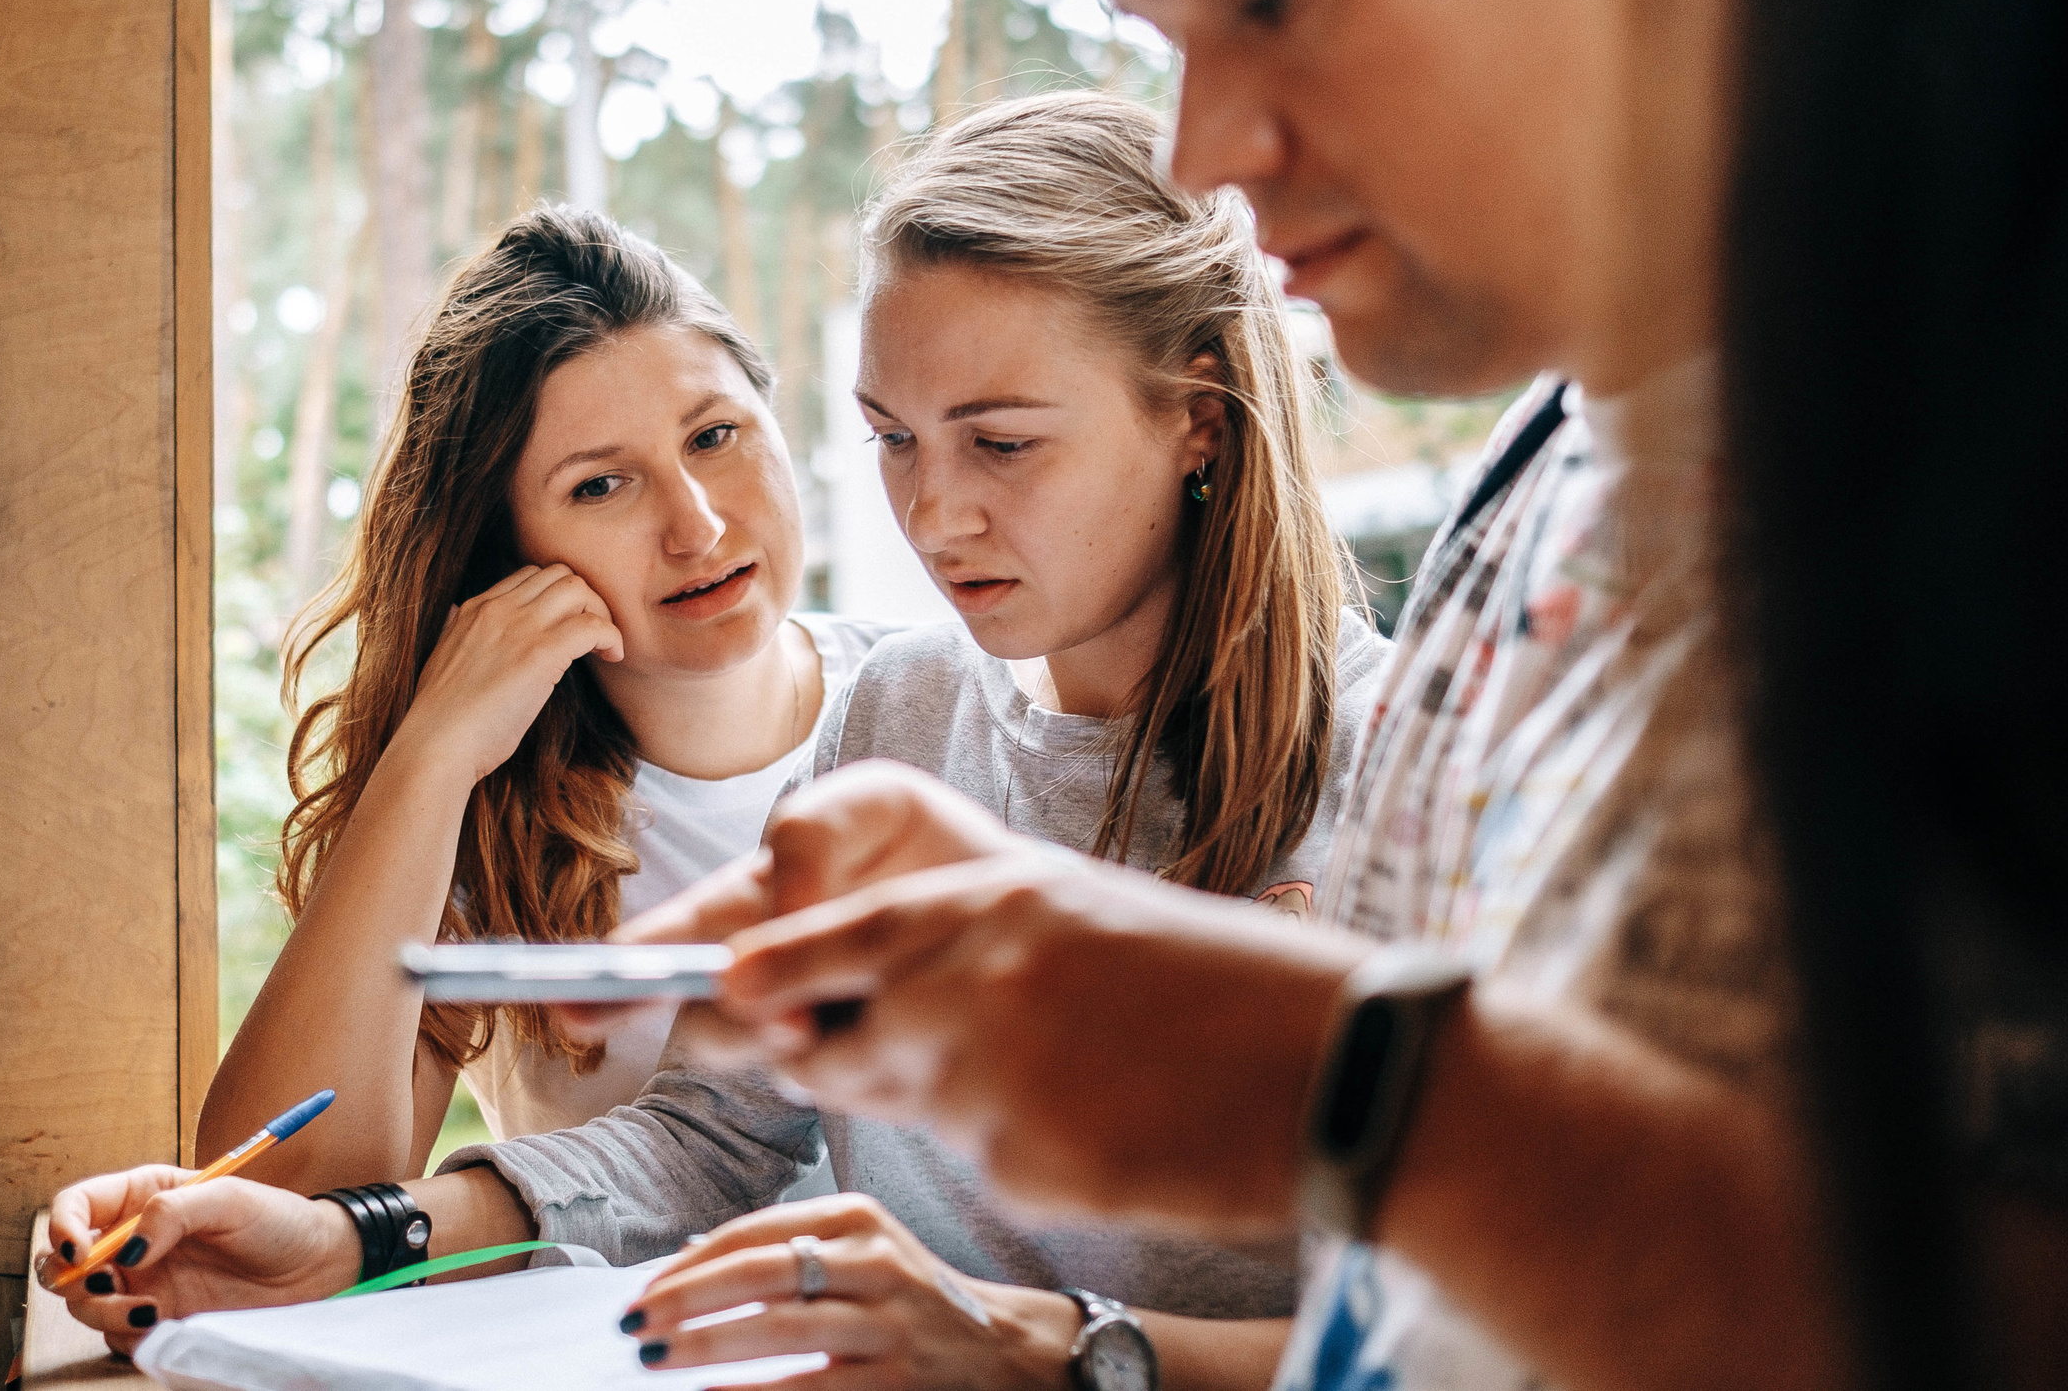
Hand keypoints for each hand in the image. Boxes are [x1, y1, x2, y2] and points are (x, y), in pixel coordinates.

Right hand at [40, 1168, 360, 1355]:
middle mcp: (131, 1240)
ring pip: (83, 1303)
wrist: (313, 1268)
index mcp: (141, 1196)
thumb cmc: (275, 1220)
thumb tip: (127, 1247)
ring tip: (149, 1307)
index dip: (62, 1226)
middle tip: (104, 1283)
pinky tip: (162, 1320)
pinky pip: (116, 1335)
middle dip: (66, 1276)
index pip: (77, 1206)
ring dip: (101, 1309)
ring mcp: (142, 1282)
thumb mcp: (229, 1198)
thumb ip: (172, 1211)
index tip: (78, 1249)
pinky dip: (126, 1333)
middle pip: (62, 1260)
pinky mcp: (157, 1319)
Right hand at [386, 564, 622, 789]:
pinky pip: (593, 626)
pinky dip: (611, 637)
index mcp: (475, 608)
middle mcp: (499, 608)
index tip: (567, 625)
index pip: (530, 576)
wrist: (436, 743)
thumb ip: (454, 631)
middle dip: (586, 599)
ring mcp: (520, 627)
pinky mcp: (541, 654)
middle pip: (561, 575)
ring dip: (602, 614)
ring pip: (579, 589)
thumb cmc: (441, 716)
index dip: (558, 597)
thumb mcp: (440, 657)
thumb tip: (456, 613)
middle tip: (593, 635)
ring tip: (604, 646)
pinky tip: (612, 657)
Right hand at [560, 763, 1033, 1048]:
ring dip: (764, 1034)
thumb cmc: (941, 851)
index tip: (573, 1001)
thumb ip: (816, 830)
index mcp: (757, 906)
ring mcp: (812, 1030)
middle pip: (698, 1004)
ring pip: (752, 1046)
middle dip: (690, 1015)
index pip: (671, 939)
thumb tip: (780, 905)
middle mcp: (768, 978)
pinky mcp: (866, 1074)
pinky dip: (840, 1063)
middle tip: (711, 1014)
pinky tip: (868, 1044)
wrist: (1030, 919)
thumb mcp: (878, 805)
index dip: (617, 970)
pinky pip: (827, 1080)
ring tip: (808, 1017)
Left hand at [622, 1193, 1079, 1390]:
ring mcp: (888, 1323)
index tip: (642, 1290)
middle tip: (632, 1324)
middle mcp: (874, 1260)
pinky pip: (808, 1388)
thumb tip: (684, 1265)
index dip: (690, 1263)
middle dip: (686, 1300)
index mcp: (856, 1217)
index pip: (754, 1232)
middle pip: (760, 1273)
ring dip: (706, 1346)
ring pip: (780, 1330)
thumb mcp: (860, 1249)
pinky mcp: (894, 1380)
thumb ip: (786, 1248)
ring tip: (655, 1358)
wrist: (1004, 1350)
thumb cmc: (911, 1296)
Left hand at [713, 856, 1366, 1231]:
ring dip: (947, 1103)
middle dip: (841, 1056)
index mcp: (999, 903)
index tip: (727, 983)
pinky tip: (1109, 1130)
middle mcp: (975, 983)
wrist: (1339, 1066)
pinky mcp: (1024, 1165)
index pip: (843, 932)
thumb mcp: (1096, 924)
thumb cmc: (1229, 988)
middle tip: (894, 1063)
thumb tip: (893, 1002)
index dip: (780, 961)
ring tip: (1056, 1085)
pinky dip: (1026, 1156)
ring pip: (907, 1104)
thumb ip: (988, 953)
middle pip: (842, 1039)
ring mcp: (994, 1079)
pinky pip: (984, 1165)